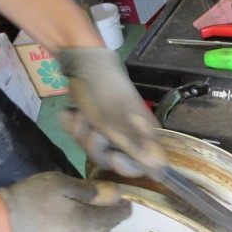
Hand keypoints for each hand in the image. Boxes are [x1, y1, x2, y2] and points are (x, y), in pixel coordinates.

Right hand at [0, 172, 130, 231]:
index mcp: (90, 223)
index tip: (125, 199)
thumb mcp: (62, 184)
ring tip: (84, 213)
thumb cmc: (33, 199)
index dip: (124, 206)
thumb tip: (114, 194)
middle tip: (104, 202)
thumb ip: (91, 190)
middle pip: (106, 228)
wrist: (2, 227)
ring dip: (94, 226)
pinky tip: (68, 227)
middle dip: (109, 216)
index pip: (118, 216)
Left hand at [58, 47, 165, 177]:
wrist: (83, 65)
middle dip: (96, 146)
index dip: (127, 166)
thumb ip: (137, 144)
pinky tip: (71, 114)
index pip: (143, 165)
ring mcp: (109, 131)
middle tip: (94, 130)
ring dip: (82, 132)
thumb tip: (159, 165)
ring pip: (93, 149)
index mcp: (143, 134)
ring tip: (80, 115)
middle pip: (112, 160)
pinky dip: (74, 125)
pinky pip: (81, 138)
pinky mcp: (92, 125)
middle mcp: (129, 135)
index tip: (114, 156)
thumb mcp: (118, 120)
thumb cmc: (105, 91)